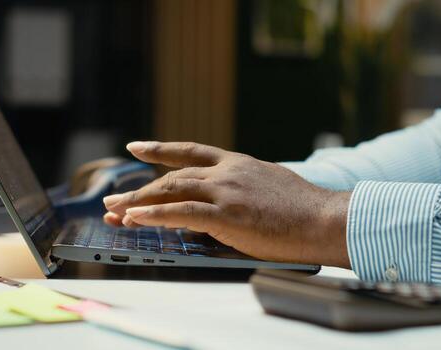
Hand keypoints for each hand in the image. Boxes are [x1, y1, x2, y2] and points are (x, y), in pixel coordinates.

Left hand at [103, 141, 350, 267]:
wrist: (325, 219)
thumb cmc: (305, 208)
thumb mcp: (271, 184)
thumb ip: (246, 186)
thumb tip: (233, 198)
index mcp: (238, 163)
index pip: (191, 151)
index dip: (160, 149)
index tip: (137, 147)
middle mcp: (227, 171)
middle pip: (173, 176)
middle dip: (141, 189)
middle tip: (114, 199)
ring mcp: (226, 191)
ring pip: (172, 192)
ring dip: (139, 202)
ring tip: (115, 211)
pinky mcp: (227, 215)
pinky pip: (181, 212)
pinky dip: (154, 214)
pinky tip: (135, 217)